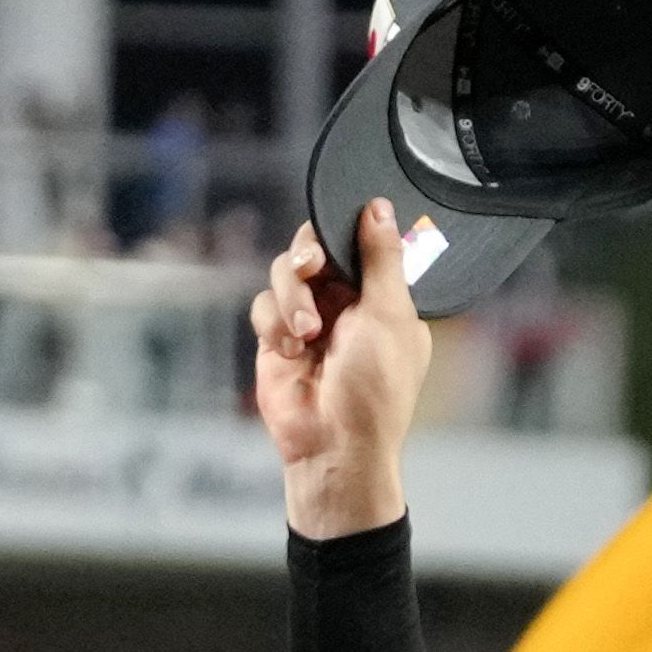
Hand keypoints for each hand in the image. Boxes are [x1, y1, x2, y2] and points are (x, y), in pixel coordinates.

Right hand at [252, 201, 432, 539]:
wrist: (334, 445)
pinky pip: (263, 305)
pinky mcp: (277, 337)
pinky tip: (290, 351)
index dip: (339, 232)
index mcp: (382, 297)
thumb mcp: (389, 314)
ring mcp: (310, 320)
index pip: (356, 243)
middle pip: (312, 248)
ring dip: (292, 298)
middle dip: (306, 256)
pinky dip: (273, 324)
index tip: (331, 234)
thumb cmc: (374, 389)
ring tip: (307, 335)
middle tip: (309, 266)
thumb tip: (379, 206)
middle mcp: (346, 304)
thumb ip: (381, 258)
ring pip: (283, 274)